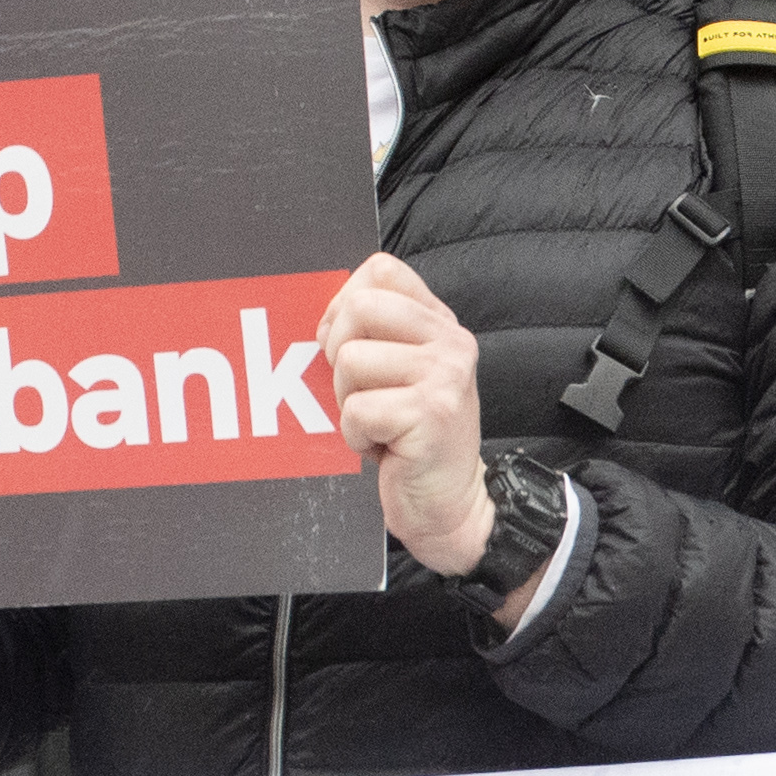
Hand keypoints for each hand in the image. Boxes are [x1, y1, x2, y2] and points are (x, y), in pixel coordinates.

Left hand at [320, 253, 502, 592]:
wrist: (451, 505)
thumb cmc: (413, 440)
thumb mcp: (403, 374)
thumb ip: (377, 336)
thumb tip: (324, 314)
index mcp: (440, 325)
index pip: (382, 270)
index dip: (343, 303)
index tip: (344, 343)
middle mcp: (450, 343)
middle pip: (360, 306)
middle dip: (337, 353)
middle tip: (357, 390)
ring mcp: (445, 376)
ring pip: (350, 361)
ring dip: (346, 402)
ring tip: (376, 423)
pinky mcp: (431, 415)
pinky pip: (356, 410)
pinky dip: (356, 437)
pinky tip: (383, 447)